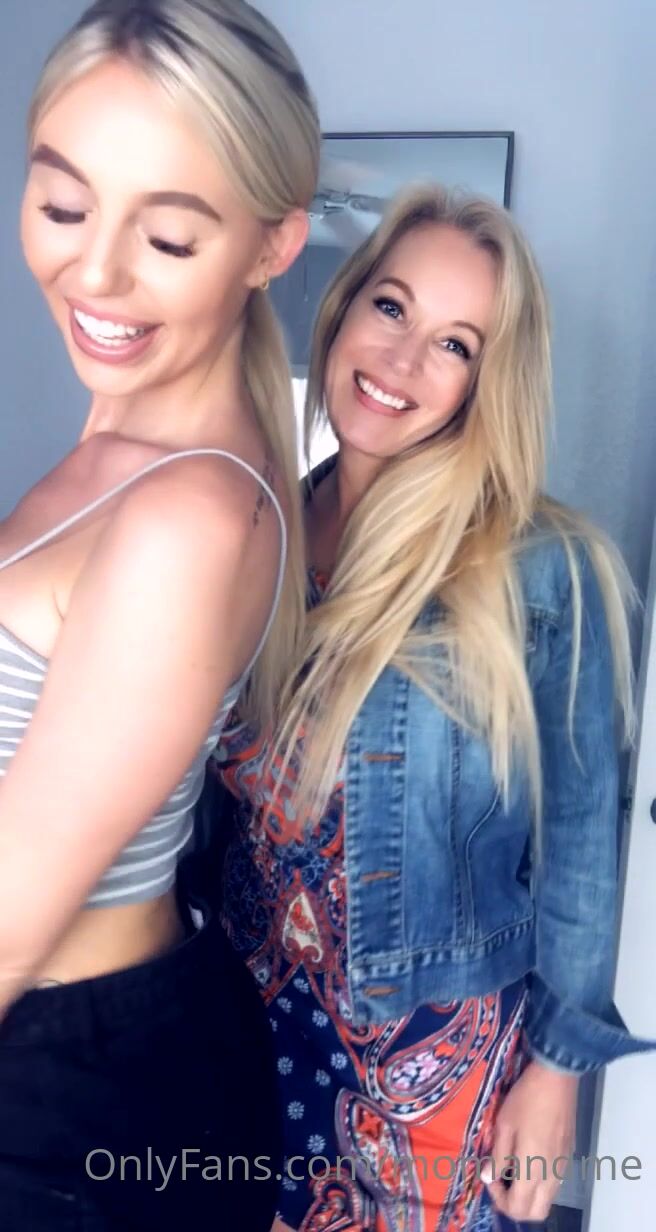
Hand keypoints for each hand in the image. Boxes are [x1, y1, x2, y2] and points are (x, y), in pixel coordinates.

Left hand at [481, 1057, 577, 1222]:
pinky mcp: (568, 1156)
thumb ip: (497, 1156)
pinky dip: (539, 1183)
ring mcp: (563, 1167)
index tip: (489, 1177)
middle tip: (500, 1183)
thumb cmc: (525, 1100)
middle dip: (515, 1205)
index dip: (499, 1200)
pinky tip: (527, 1159)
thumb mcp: (503, 1125)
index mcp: (532, 1170)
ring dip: (528, 1196)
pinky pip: (554, 1184)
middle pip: (536, 1213)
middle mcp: (551, 1176)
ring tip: (512, 1170)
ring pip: (547, 1200)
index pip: (518, 1208)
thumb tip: (489, 1176)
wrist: (556, 1078)